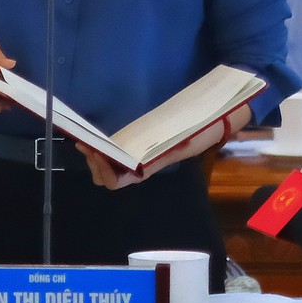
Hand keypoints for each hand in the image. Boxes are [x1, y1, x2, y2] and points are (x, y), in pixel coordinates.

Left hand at [76, 102, 249, 190]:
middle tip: (86, 144)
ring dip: (95, 159)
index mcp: (150, 166)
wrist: (216, 122)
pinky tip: (98, 139)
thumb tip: (153, 155)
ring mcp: (138, 158)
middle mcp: (142, 166)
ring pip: (108, 170)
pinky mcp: (137, 147)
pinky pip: (114, 157)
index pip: (119, 180)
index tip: (95, 151)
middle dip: (94, 164)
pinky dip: (102, 151)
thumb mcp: (188, 137)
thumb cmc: (203, 129)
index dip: (103, 170)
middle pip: (107, 178)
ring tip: (87, 142)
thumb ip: (173, 144)